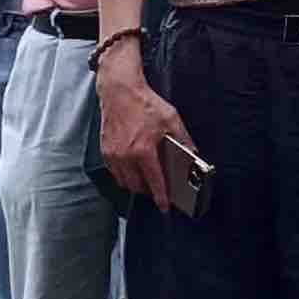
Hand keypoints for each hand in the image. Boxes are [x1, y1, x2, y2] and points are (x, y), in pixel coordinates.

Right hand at [96, 64, 194, 212]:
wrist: (119, 92)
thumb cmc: (145, 104)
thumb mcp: (171, 119)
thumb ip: (183, 139)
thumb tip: (193, 154)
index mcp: (143, 150)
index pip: (154, 181)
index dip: (160, 196)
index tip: (164, 206)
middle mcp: (125, 156)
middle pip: (137, 186)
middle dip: (149, 191)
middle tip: (159, 188)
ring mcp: (113, 155)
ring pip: (124, 182)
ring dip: (136, 185)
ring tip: (147, 179)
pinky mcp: (105, 151)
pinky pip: (115, 173)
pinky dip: (124, 176)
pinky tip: (134, 169)